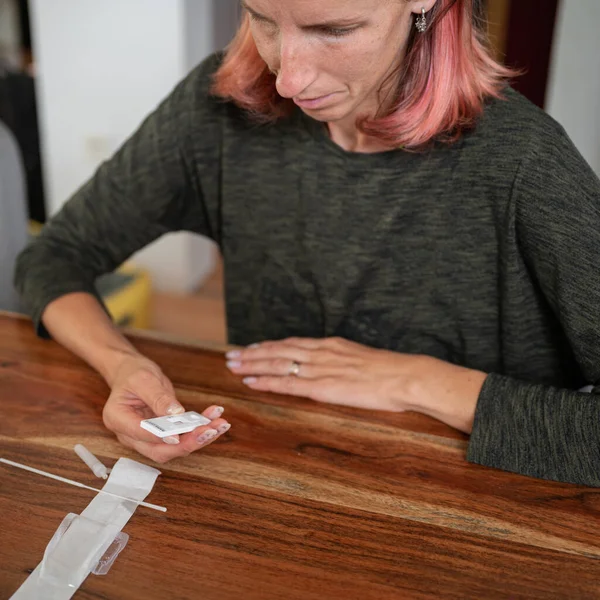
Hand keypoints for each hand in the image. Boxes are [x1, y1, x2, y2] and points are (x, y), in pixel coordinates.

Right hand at [103, 353, 230, 462]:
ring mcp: (147, 438)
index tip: (180, 436)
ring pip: (174, 448)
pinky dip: (200, 431)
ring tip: (220, 425)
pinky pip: (182, 438)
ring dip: (199, 438)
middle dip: (187, 443)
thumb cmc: (132, 374)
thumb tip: (176, 414)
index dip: (161, 437)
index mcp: (118, 419)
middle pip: (159, 450)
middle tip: (210, 431)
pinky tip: (216, 420)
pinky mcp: (163, 435)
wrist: (131, 373)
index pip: (140, 434)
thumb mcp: (144, 379)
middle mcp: (131, 435)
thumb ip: (158, 398)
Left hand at [225, 336, 420, 411]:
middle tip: (231, 355)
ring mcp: (320, 368)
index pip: (292, 343)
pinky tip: (251, 382)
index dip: (269, 346)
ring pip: (278, 363)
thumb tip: (334, 367)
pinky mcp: (322, 387)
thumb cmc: (390, 371)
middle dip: (253, 353)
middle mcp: (321, 352)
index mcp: (331, 345)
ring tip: (233, 366)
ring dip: (253, 364)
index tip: (252, 347)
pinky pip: (288, 384)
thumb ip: (343, 361)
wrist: (405, 376)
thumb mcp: (362, 359)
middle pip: (279, 350)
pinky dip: (267, 382)